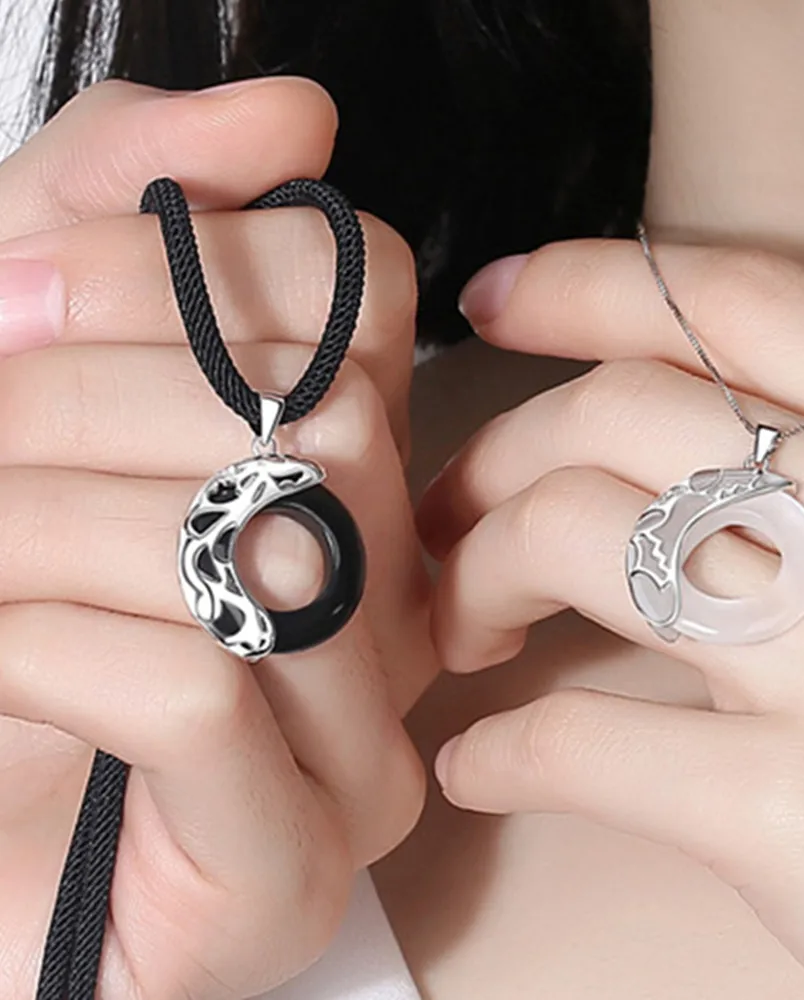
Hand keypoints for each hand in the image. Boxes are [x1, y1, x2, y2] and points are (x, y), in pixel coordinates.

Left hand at [0, 80, 434, 997]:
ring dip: (44, 521)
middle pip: (328, 425)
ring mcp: (358, 748)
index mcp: (350, 482)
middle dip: (96, 393)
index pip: (365, 306)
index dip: (194, 265)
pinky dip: (46, 650)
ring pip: (270, 553)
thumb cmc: (1, 594)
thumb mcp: (23, 362)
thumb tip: (298, 113)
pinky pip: (200, 697)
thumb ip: (127, 209)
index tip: (19, 286)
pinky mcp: (289, 870)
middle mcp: (390, 607)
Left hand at [420, 240, 803, 998]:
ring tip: (461, 635)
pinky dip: (497, 752)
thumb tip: (734, 462)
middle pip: (614, 412)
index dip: (587, 285)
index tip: (491, 300)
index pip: (742, 306)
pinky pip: (576, 740)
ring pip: (569, 534)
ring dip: (474, 577)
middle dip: (493, 456)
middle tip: (447, 516)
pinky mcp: (793, 808)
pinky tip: (479, 769)